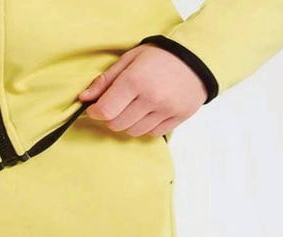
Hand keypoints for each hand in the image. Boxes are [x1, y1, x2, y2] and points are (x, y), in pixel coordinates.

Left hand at [78, 44, 206, 137]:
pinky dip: (145, 126)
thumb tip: (84, 98)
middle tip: (116, 105)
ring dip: (127, 123)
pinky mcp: (176, 119)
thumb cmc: (161, 56)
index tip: (95, 108)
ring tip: (133, 107)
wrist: (198, 57)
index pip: (105, 111)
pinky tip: (148, 112)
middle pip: (116, 125)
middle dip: (110, 117)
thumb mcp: (130, 59)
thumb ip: (106, 80)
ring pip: (132, 132)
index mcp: (136, 81)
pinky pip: (151, 134)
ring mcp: (165, 111)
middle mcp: (151, 98)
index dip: (95, 112)